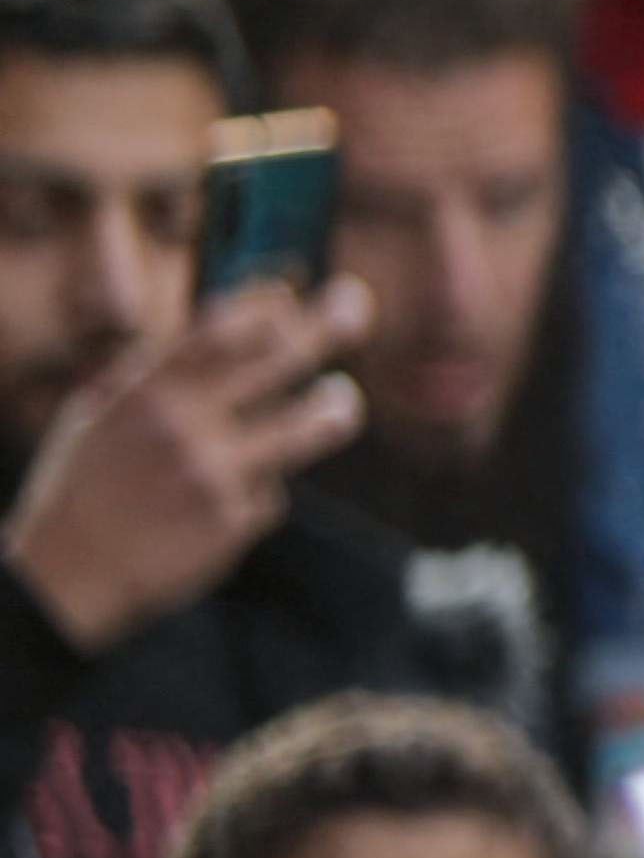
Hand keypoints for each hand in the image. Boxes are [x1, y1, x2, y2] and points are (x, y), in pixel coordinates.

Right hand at [0, 280, 376, 660]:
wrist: (72, 568)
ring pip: (303, 427)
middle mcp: (184, 423)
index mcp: (143, 390)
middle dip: (324, 326)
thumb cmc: (89, 481)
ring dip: (332, 408)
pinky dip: (254, 490)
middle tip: (357, 302)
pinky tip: (218, 503)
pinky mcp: (235, 519)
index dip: (262, 305)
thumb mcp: (103, 413)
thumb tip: (226, 333)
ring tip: (344, 398)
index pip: (216, 328)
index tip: (291, 289)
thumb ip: (159, 375)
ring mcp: (215, 472)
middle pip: (275, 360)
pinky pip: (268, 492)